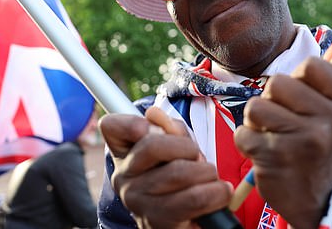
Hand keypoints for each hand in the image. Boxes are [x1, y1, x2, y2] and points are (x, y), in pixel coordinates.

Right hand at [99, 107, 232, 228]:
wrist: (184, 224)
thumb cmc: (180, 180)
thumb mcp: (177, 148)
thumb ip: (170, 128)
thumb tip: (153, 113)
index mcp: (124, 154)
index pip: (111, 127)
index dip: (129, 122)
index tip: (147, 128)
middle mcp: (124, 178)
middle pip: (152, 145)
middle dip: (188, 148)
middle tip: (199, 159)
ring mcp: (138, 202)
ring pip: (178, 172)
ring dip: (206, 172)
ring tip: (210, 178)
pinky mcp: (158, 222)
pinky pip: (194, 198)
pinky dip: (216, 192)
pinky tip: (219, 193)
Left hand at [233, 37, 331, 228]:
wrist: (317, 202)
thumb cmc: (320, 148)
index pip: (312, 64)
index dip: (298, 79)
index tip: (301, 99)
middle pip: (277, 82)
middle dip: (273, 101)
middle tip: (284, 122)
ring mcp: (304, 141)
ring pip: (256, 106)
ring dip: (257, 122)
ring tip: (272, 137)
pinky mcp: (276, 158)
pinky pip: (243, 133)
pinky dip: (248, 143)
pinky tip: (264, 155)